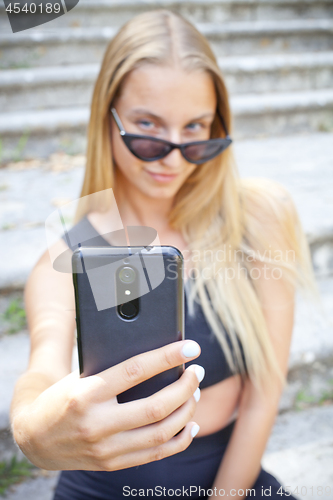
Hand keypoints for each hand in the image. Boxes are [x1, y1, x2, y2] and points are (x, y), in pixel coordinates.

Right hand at [12, 340, 203, 470]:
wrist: (34, 437)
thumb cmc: (61, 397)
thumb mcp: (80, 376)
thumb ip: (113, 371)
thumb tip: (159, 359)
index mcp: (86, 394)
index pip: (135, 371)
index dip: (167, 356)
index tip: (190, 347)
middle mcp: (96, 424)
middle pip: (156, 407)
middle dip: (186, 387)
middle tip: (197, 371)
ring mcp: (106, 449)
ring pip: (161, 433)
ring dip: (187, 411)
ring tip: (194, 393)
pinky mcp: (112, 464)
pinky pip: (155, 454)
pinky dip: (179, 439)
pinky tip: (190, 424)